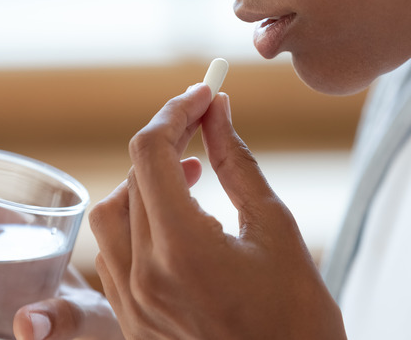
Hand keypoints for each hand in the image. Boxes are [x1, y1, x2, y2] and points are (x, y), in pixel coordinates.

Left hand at [89, 84, 345, 338]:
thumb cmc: (299, 317)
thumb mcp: (276, 227)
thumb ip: (236, 162)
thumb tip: (217, 110)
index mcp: (182, 250)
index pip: (151, 153)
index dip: (176, 112)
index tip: (204, 93)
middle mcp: (144, 277)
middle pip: (130, 179)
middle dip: (165, 140)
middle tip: (203, 122)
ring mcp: (133, 305)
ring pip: (111, 216)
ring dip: (144, 181)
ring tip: (190, 172)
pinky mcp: (134, 322)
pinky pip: (114, 255)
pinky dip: (138, 221)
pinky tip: (176, 219)